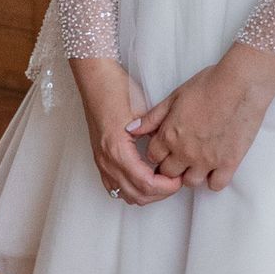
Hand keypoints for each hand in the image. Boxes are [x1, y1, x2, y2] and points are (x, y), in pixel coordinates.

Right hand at [68, 57, 182, 208]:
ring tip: (163, 179)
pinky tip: (145, 178)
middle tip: (175, 180)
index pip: (146, 184)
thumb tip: (174, 153)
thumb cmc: (117, 89)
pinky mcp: (99, 159)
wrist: (94, 78)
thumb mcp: (144, 111)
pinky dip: (132, 188)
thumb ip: (158, 135)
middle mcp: (107, 160)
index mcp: (118, 150)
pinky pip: (114, 187)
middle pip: (137, 195)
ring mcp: (101, 161)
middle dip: (160, 193)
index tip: (179, 177)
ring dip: (146, 193)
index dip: (167, 186)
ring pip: (126, 195)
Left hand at [128, 42, 274, 188]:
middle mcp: (184, 152)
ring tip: (199, 161)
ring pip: (190, 182)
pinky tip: (216, 166)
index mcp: (169, 135)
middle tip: (182, 156)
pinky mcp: (228, 163)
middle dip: (172, 166)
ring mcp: (207, 160)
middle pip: (168, 173)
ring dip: (191, 174)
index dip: (159, 152)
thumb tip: (131, 130)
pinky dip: (214, 179)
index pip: (153, 157)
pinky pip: (216, 185)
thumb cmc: (209, 84)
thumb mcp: (175, 96)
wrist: (241, 84)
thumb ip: (152, 117)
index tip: (167, 148)